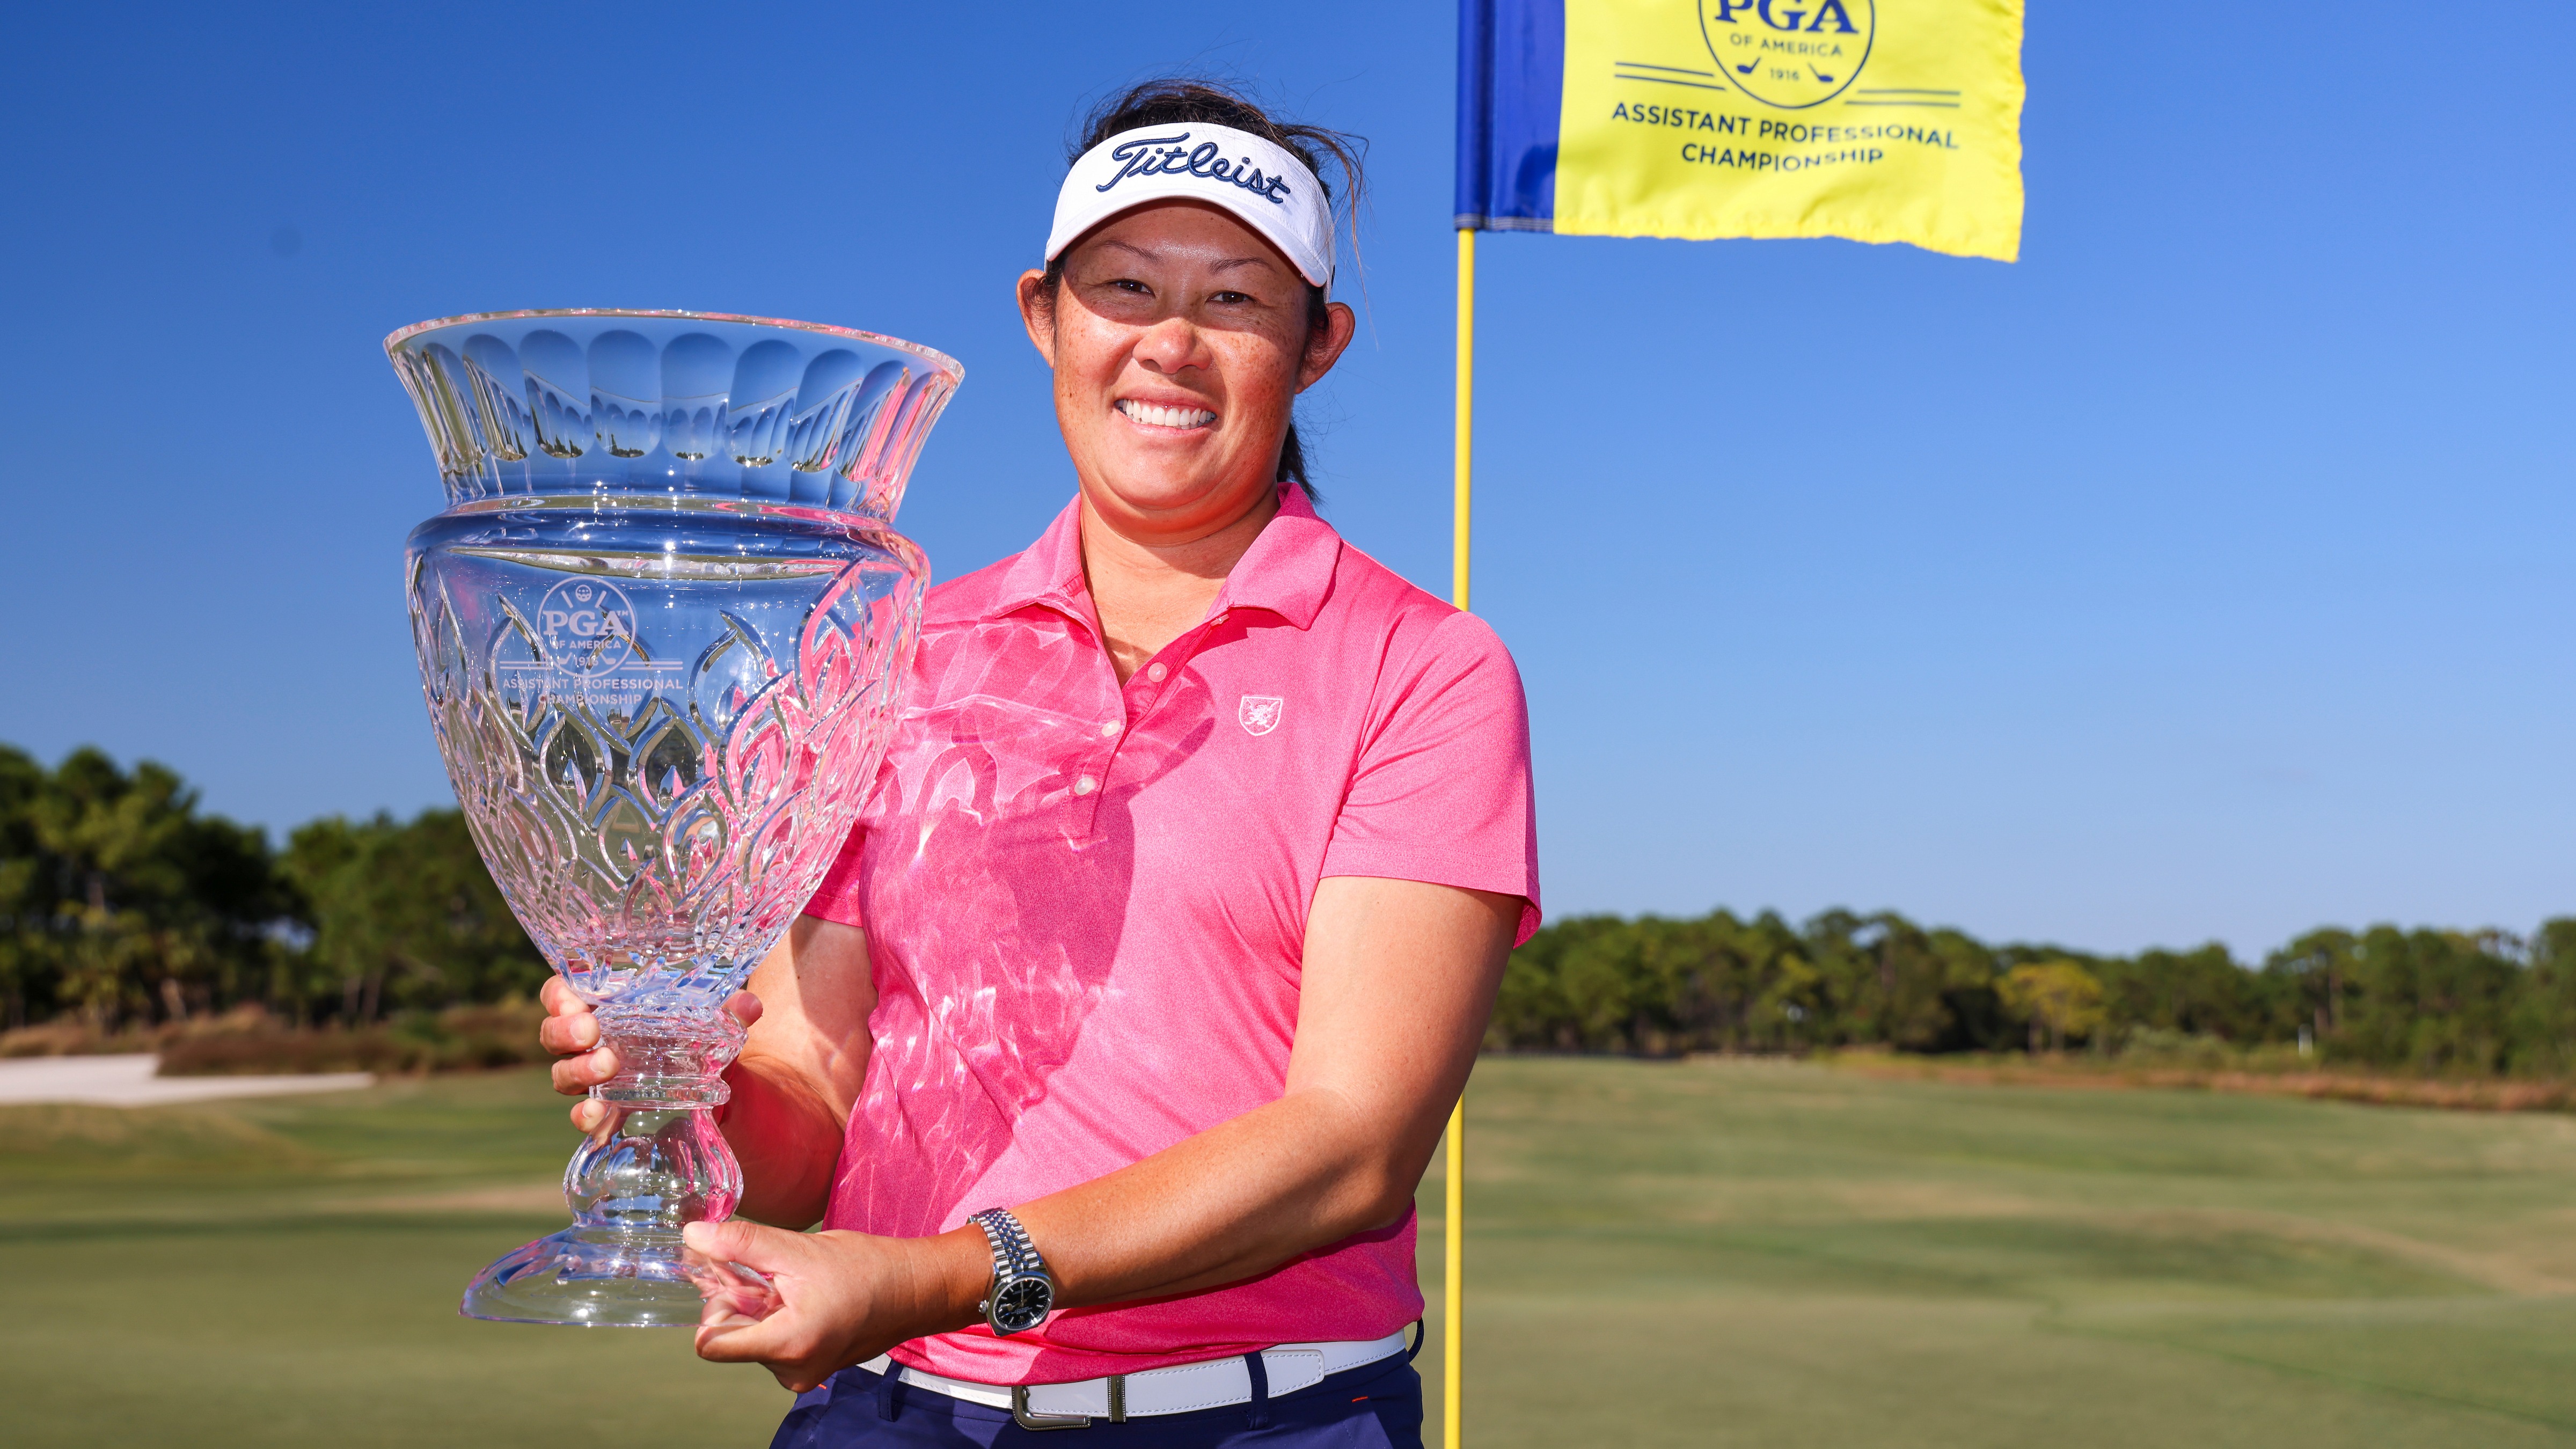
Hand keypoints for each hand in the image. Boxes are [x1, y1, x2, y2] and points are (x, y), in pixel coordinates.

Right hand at [537, 977, 762, 1132]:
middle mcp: (593, 1041)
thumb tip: (749, 1005)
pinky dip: (585, 1116)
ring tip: (608, 1066)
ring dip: (578, 1070)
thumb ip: (728, 1014)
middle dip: (563, 1032)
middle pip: (554, 1034)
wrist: (722, 1089)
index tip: (574, 1001)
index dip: (557, 996)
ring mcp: (596, 1078)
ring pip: (563, 1073)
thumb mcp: (716, 1024)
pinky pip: (584, 1114)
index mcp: (607, 1006)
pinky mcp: (609, 1111)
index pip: (562, 993)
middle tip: (591, 1032)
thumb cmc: (701, 1038)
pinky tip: (596, 1116)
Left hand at [684, 1219, 986, 1391]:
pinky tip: (804, 1299)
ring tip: (796, 1286)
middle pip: (729, 1338)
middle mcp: (790, 1372)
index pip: (710, 1344)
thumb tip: (692, 1235)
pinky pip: (770, 1344)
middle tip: (774, 1274)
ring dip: (760, 1308)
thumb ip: (741, 1243)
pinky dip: (776, 1319)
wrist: (915, 1289)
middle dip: (741, 1302)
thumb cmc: (866, 1268)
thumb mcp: (799, 1248)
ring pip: (749, 1339)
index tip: (736, 1276)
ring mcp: (801, 1375)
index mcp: (787, 1345)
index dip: (715, 1305)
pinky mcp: (809, 1370)